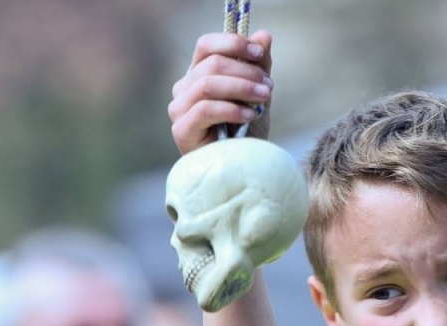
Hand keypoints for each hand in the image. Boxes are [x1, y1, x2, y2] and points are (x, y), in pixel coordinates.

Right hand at [169, 30, 274, 154]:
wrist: (241, 170)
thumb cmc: (245, 133)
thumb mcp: (257, 94)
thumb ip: (258, 66)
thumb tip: (264, 35)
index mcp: (198, 74)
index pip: (207, 45)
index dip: (233, 43)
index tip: (259, 52)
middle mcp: (183, 89)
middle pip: (211, 64)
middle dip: (245, 72)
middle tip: (268, 85)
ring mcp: (178, 109)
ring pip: (207, 84)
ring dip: (241, 88)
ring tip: (263, 98)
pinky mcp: (182, 129)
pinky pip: (205, 109)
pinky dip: (231, 108)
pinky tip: (249, 115)